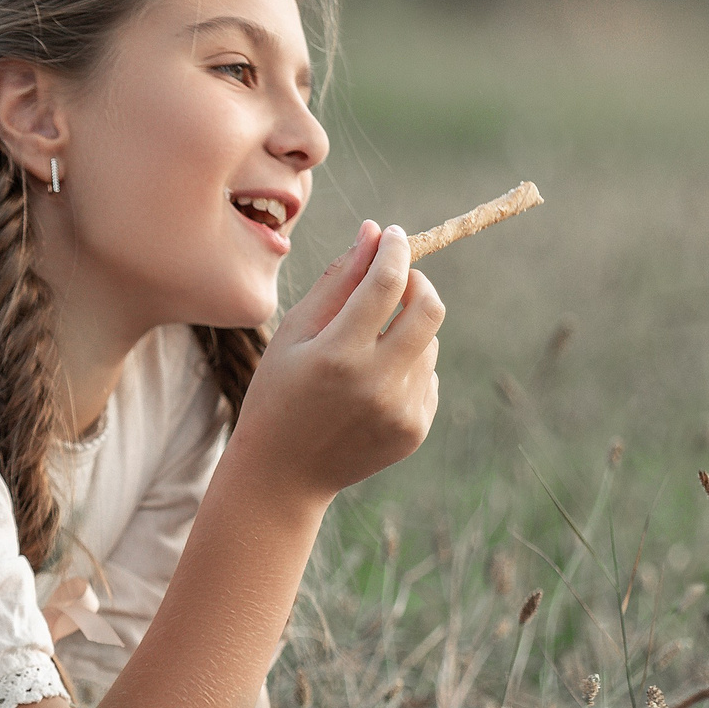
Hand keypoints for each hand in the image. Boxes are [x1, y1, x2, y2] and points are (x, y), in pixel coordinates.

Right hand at [231, 222, 443, 507]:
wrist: (283, 474)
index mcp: (337, 354)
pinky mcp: (415, 429)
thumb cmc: (278, 392)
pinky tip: (370, 384)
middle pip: (430, 308)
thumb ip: (336, 280)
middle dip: (418, 282)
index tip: (392, 234)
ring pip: (429, 341)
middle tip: (397, 279)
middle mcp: (376, 383)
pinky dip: (408, 365)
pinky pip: (428, 375)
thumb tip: (372, 233)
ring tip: (367, 348)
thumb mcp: (293, 333)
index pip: (387, 282)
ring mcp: (401, 411)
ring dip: (408, 329)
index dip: (395, 249)